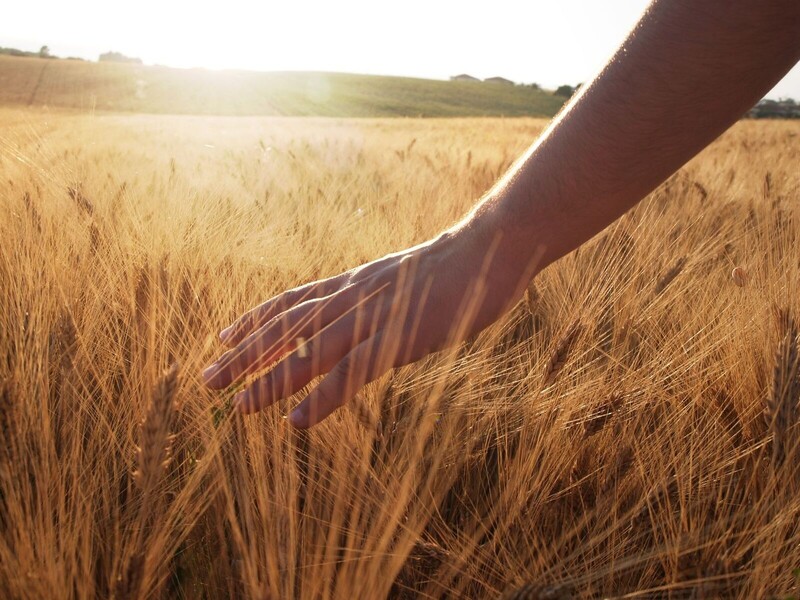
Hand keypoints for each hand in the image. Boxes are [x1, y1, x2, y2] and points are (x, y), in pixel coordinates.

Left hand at [201, 223, 535, 427]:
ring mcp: (373, 317)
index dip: (256, 320)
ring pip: (310, 351)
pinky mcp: (397, 338)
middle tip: (207, 379)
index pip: (293, 302)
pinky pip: (352, 372)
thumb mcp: (406, 279)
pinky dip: (322, 398)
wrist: (488, 247)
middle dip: (246, 355)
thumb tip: (366, 311)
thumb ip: (380, 295)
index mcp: (355, 284)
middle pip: (288, 328)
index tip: (224, 338)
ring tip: (238, 406)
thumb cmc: (455, 267)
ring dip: (271, 379)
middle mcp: (353, 297)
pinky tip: (297, 421)